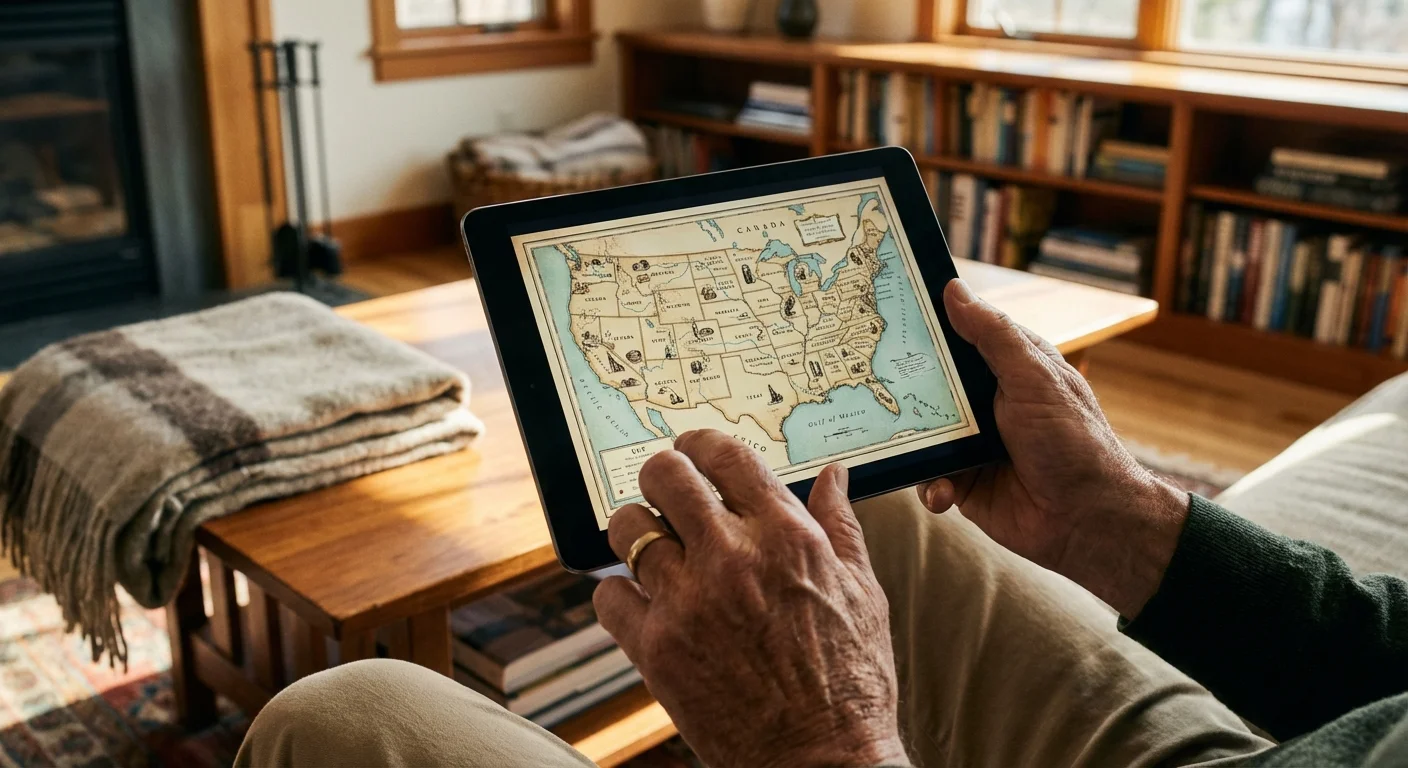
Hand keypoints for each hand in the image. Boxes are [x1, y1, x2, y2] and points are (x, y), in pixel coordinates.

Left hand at [594, 430, 908, 767]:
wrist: (822, 762)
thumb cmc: (850, 682)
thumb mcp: (862, 592)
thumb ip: (839, 525)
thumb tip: (832, 476)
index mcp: (787, 538)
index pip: (725, 455)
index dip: (701, 444)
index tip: (694, 451)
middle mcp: (732, 560)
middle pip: (665, 476)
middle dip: (662, 474)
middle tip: (667, 490)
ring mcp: (688, 603)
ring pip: (627, 529)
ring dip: (636, 531)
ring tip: (653, 547)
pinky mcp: (655, 649)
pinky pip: (608, 596)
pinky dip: (620, 596)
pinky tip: (644, 604)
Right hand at [919, 279, 1189, 618]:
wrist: (1087, 519)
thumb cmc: (1072, 440)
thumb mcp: (1033, 377)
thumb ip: (993, 336)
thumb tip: (955, 290)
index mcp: (1009, 368)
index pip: (961, 336)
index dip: (927, 326)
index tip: (888, 312)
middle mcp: (986, 403)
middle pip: (930, 385)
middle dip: (903, 385)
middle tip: (868, 379)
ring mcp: (972, 443)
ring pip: (922, 431)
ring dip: (910, 440)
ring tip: (898, 442)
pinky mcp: (963, 482)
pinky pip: (928, 477)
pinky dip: (930, 485)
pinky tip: (943, 491)